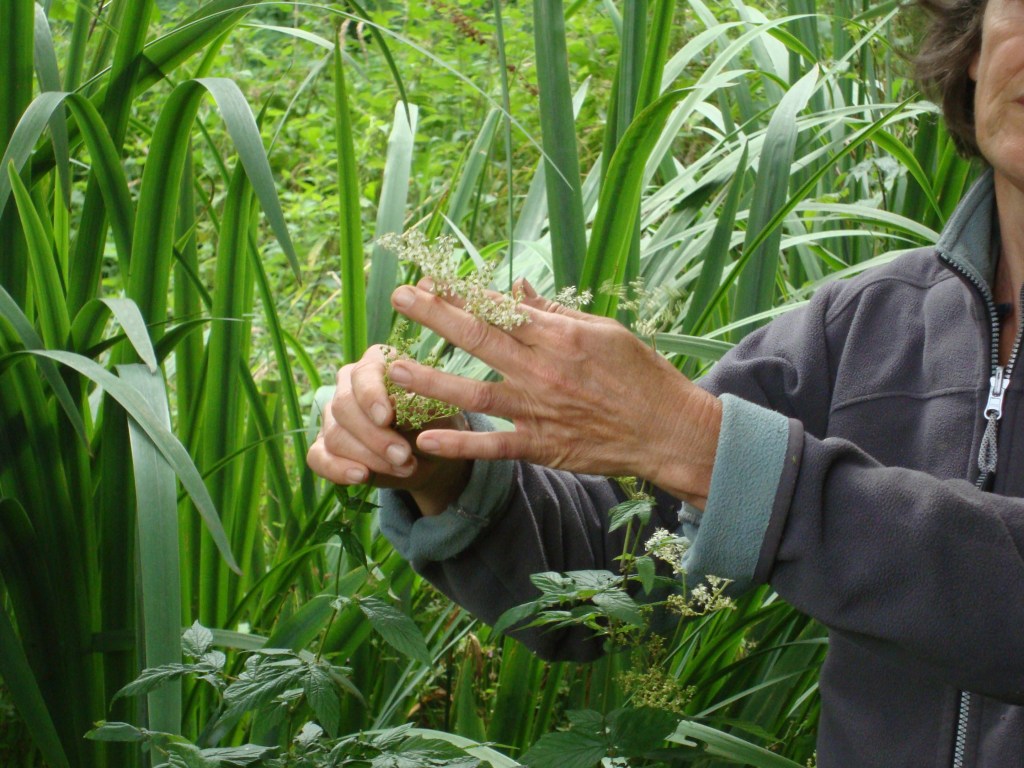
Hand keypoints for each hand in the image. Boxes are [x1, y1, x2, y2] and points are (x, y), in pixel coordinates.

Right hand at [306, 345, 471, 515]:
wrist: (430, 456)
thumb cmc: (435, 424)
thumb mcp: (438, 413)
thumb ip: (418, 403)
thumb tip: (398, 400)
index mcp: (376, 364)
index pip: (363, 373)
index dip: (371, 396)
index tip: (386, 418)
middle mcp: (349, 385)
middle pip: (344, 406)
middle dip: (374, 436)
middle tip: (403, 455)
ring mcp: (333, 416)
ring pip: (335, 435)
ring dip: (369, 457)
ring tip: (402, 468)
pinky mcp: (325, 446)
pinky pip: (318, 457)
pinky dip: (337, 469)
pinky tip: (360, 476)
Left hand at [387, 279, 721, 506]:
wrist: (668, 430)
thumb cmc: (641, 375)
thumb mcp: (604, 331)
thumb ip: (555, 312)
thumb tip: (517, 289)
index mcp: (558, 336)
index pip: (498, 308)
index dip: (460, 291)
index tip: (429, 278)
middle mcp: (542, 369)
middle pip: (477, 338)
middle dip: (434, 315)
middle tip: (398, 297)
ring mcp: (539, 409)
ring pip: (474, 392)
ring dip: (432, 378)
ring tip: (394, 366)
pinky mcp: (542, 445)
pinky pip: (494, 443)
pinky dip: (461, 442)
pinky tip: (426, 438)